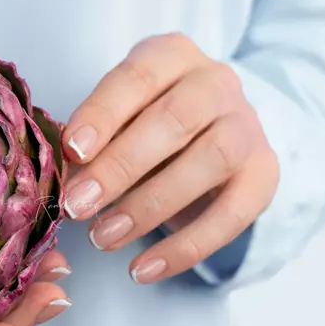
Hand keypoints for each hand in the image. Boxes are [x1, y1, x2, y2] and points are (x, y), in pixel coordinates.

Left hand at [60, 33, 278, 282]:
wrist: (217, 134)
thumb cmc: (146, 122)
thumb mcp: (119, 115)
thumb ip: (93, 138)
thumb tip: (60, 179)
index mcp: (172, 55)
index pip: (138, 77)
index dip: (103, 114)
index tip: (71, 151)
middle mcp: (216, 82)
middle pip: (175, 120)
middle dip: (120, 167)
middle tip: (77, 206)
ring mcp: (247, 126)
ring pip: (210, 161)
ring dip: (150, 206)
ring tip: (103, 238)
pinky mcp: (265, 174)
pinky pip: (233, 214)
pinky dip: (186, 247)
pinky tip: (144, 269)